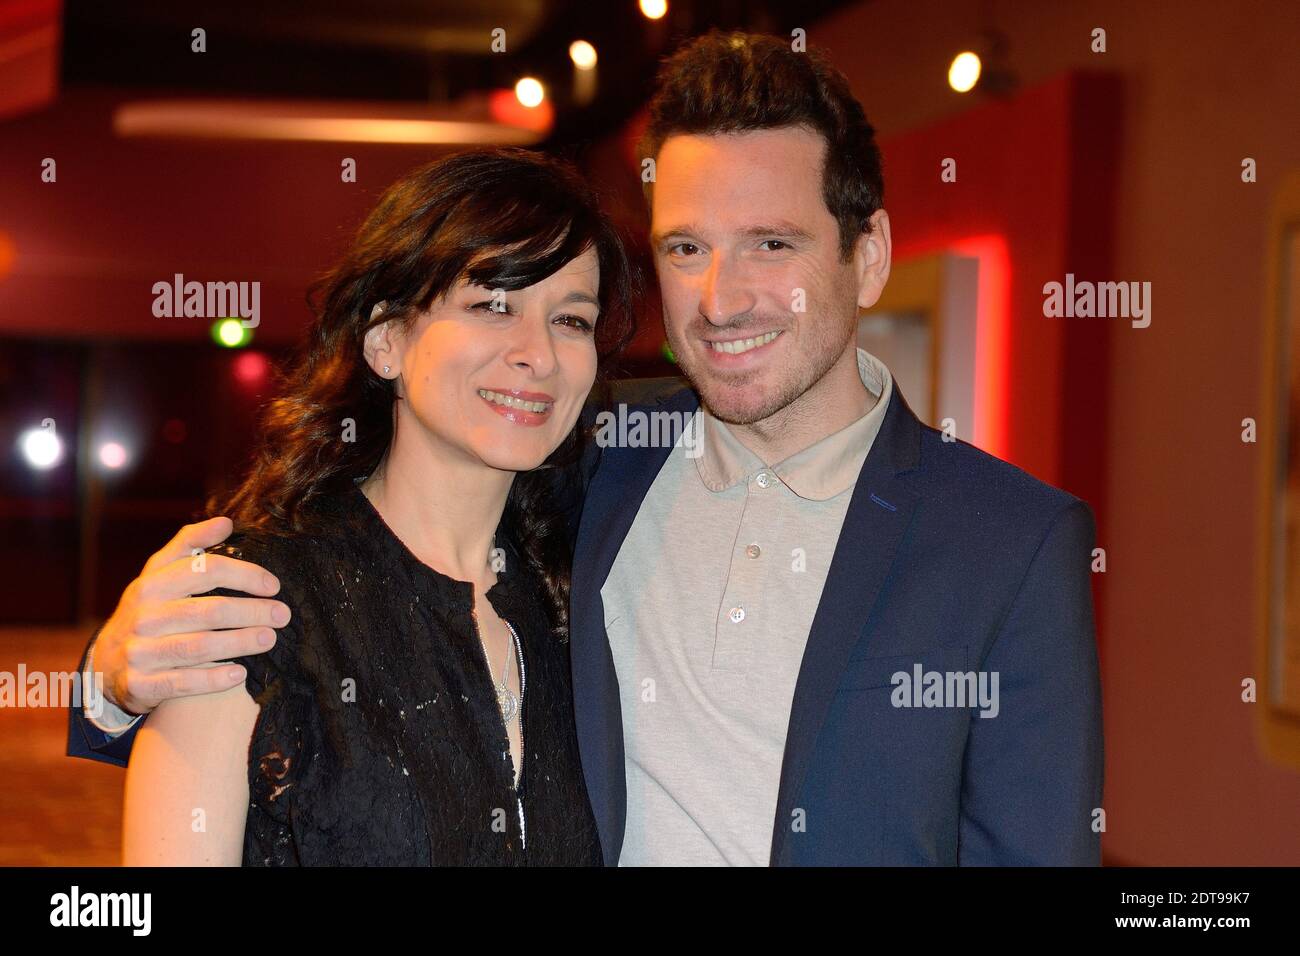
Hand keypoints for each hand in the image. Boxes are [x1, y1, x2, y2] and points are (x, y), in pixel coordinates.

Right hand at [92, 517, 289, 714]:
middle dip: (251, 611)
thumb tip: (225, 522)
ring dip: (239, 642)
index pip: (204, 570)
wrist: (106, 664)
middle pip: (208, 611)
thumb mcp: (158, 574)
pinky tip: (239, 674)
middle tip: (281, 614)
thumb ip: (189, 545)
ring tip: (269, 638)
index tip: (273, 585)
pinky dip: (213, 679)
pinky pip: (182, 683)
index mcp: (152, 585)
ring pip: (198, 646)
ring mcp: (140, 652)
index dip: (244, 575)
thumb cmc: (147, 611)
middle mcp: (144, 617)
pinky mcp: (140, 684)